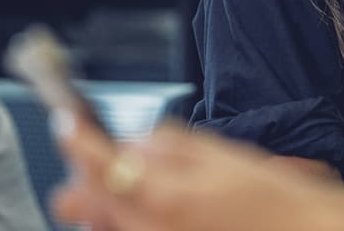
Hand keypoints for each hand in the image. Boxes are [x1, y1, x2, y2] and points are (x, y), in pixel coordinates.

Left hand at [53, 122, 343, 230]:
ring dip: (101, 203)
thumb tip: (132, 141)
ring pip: (100, 225)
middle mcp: (150, 230)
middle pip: (80, 202)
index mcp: (165, 195)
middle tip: (99, 157)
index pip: (97, 162)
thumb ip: (169, 145)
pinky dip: (124, 222)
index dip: (77, 138)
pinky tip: (143, 211)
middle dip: (83, 176)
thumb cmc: (276, 202)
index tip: (68, 123)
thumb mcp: (224, 156)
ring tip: (125, 189)